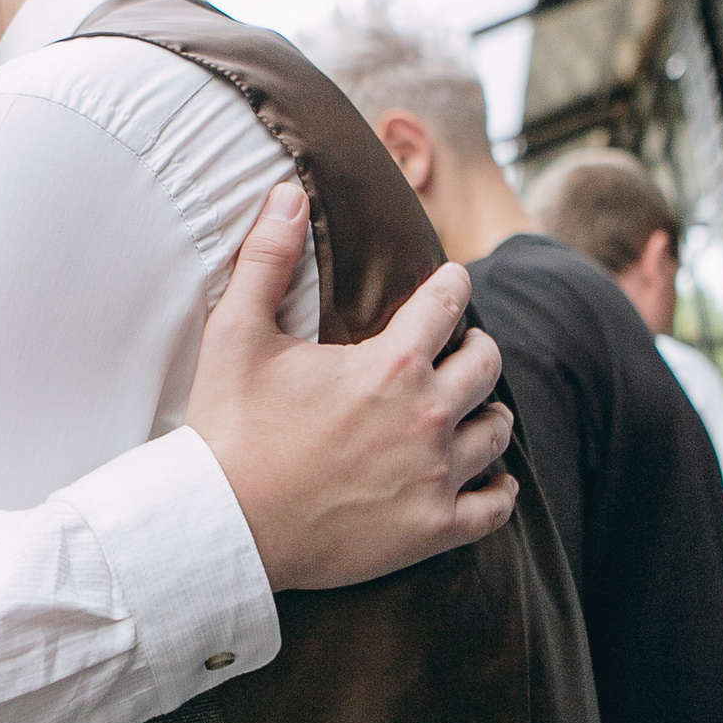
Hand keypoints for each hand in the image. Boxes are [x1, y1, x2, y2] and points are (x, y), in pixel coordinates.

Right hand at [188, 182, 518, 590]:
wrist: (223, 526)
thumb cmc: (228, 428)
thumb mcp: (236, 333)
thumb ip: (267, 258)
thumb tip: (287, 194)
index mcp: (391, 364)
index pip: (449, 304)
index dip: (453, 285)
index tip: (452, 281)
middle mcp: (427, 415)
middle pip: (487, 364)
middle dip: (475, 347)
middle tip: (459, 348)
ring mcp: (435, 476)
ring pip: (496, 430)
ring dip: (486, 411)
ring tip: (472, 408)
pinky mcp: (431, 529)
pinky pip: (495, 506)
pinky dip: (499, 488)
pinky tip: (491, 478)